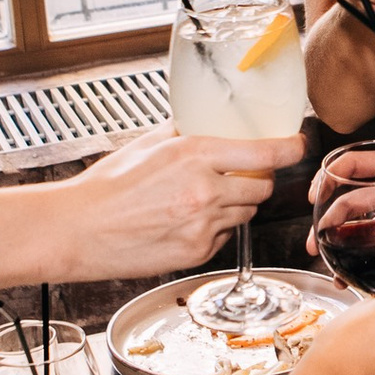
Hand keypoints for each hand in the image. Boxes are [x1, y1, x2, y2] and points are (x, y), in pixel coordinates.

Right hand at [2, 127, 305, 283]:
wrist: (77, 230)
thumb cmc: (105, 187)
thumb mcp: (147, 144)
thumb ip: (184, 133)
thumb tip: (208, 122)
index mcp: (194, 156)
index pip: (266, 152)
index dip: (290, 148)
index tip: (297, 144)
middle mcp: (205, 192)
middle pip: (262, 187)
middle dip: (255, 179)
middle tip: (237, 175)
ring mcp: (203, 226)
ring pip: (245, 213)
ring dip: (235, 204)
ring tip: (201, 199)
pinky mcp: (197, 252)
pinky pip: (224, 236)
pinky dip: (214, 228)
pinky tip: (185, 221)